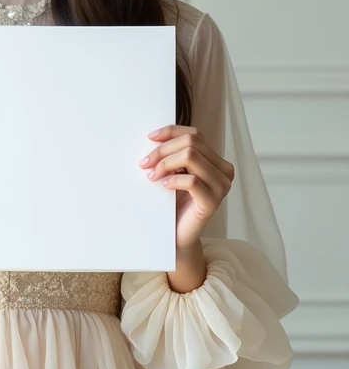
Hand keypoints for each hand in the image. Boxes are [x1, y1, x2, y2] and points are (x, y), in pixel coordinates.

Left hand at [139, 126, 234, 250]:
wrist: (177, 236)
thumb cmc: (174, 204)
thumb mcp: (174, 173)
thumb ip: (173, 155)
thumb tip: (154, 137)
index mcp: (215, 160)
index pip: (194, 134)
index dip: (170, 132)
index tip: (150, 138)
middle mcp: (224, 170)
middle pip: (191, 143)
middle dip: (163, 149)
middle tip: (144, 163)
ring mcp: (221, 186)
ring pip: (191, 156)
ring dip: (165, 163)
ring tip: (152, 176)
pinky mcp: (213, 202)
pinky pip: (191, 180)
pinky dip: (173, 180)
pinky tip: (163, 186)